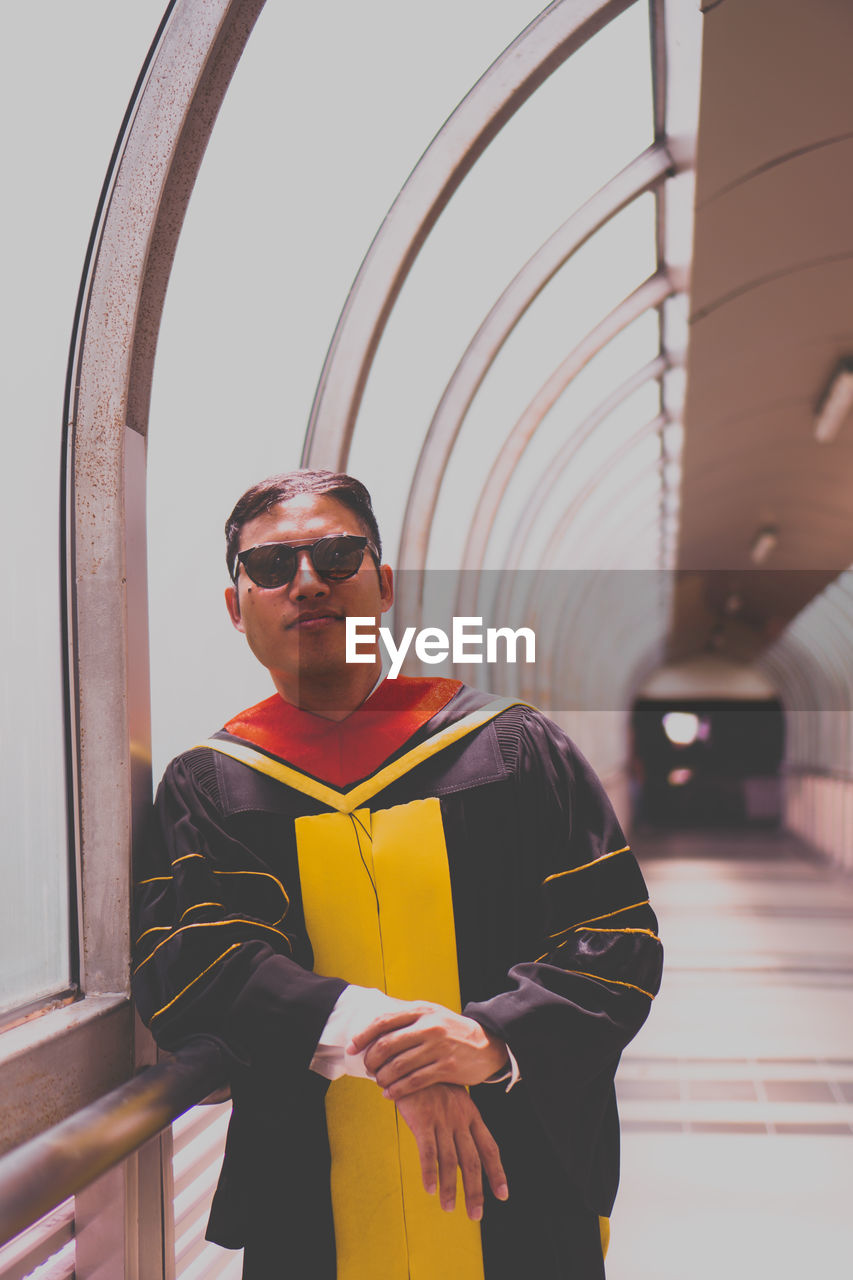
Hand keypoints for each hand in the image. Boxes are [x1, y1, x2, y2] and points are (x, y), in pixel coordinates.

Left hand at [348, 1002, 508, 1099]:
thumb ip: (407, 1017)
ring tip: (379, 1082)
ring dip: (382, 1077)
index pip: (384, 1021)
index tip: (352, 1047)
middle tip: (367, 1068)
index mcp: (421, 1010)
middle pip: (387, 1045)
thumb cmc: (451, 1030)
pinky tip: (390, 1093)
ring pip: (398, 1066)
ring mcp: (437, 1048)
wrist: (487, 1044)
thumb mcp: (432, 1014)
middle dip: (371, 1060)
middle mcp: (428, 1027)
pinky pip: (413, 1082)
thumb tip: (374, 1024)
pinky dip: (397, 1090)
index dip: (363, 1035)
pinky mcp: (446, 1068)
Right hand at [395, 1083, 507, 1219]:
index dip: (497, 1172)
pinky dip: (430, 1172)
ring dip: (451, 1187)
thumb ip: (460, 1121)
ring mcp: (442, 1120)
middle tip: (476, 1215)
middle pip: (472, 1160)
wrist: (412, 1060)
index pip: (490, 1147)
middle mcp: (460, 1119)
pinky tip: (430, 1189)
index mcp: (471, 1115)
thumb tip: (464, 1148)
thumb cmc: (432, 1082)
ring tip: (450, 1207)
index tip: (502, 1194)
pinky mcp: (422, 1120)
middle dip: (476, 1190)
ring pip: (451, 1160)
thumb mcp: (454, 1098)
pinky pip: (428, 1151)